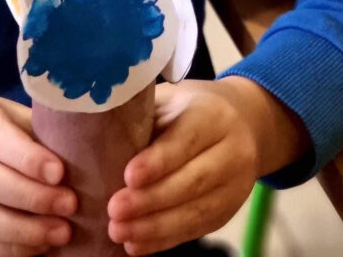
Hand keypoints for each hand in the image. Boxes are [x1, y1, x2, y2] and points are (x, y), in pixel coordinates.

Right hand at [0, 92, 77, 256]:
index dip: (28, 158)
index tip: (60, 173)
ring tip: (59, 232)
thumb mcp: (5, 112)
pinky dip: (7, 249)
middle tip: (69, 206)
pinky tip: (36, 246)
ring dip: (23, 231)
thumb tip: (78, 155)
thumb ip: (33, 130)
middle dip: (32, 198)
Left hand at [107, 77, 309, 254]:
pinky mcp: (228, 212)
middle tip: (114, 210)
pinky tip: (136, 245)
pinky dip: (164, 240)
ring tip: (119, 232)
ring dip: (154, 228)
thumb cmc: (190, 109)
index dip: (158, 161)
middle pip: (193, 181)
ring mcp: (235, 185)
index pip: (187, 140)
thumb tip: (99, 136)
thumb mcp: (171, 100)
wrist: (243, 123)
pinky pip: (196, 229)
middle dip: (151, 200)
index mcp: (213, 115)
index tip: (128, 176)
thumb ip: (145, 117)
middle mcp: (232, 151)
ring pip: (196, 212)